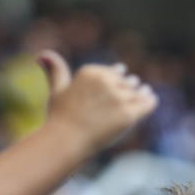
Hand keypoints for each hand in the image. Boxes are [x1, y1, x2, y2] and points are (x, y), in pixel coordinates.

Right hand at [39, 50, 157, 151]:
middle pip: (126, 82)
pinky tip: (152, 100)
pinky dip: (150, 101)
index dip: (118, 75)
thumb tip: (42, 54)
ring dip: (142, 92)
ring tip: (146, 92)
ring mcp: (119, 98)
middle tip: (136, 84)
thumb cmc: (60, 118)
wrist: (66, 141)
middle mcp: (106, 81)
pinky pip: (147, 103)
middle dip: (130, 85)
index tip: (122, 76)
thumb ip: (55, 70)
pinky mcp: (129, 114)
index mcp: (91, 72)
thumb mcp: (57, 90)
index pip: (113, 71)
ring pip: (138, 92)